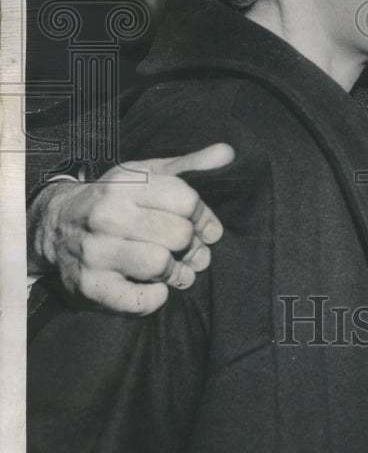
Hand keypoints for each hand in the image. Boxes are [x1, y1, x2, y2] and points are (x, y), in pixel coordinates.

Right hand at [28, 143, 234, 314]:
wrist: (53, 226)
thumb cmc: (114, 199)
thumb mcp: (146, 173)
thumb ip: (190, 165)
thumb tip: (228, 152)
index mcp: (127, 183)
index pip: (187, 200)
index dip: (204, 218)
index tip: (205, 228)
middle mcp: (108, 214)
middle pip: (178, 235)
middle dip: (192, 246)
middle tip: (189, 251)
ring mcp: (96, 251)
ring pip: (160, 265)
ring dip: (177, 273)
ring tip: (174, 270)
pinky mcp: (89, 285)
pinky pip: (139, 300)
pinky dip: (155, 299)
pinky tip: (154, 287)